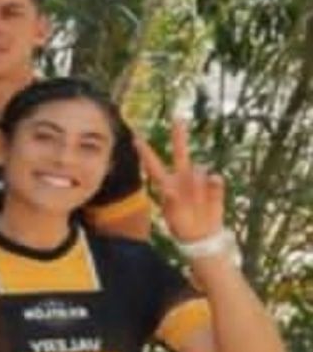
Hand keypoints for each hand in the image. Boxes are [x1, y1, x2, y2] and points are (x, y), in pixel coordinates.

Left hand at [133, 120, 224, 242]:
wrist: (202, 234)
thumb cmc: (181, 224)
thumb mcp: (172, 216)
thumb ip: (171, 202)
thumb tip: (170, 191)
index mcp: (167, 184)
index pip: (154, 165)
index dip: (146, 153)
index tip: (135, 138)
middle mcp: (182, 177)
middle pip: (181, 152)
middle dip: (179, 135)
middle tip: (177, 117)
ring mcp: (199, 179)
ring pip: (200, 170)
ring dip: (199, 183)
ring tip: (197, 202)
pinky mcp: (214, 185)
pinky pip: (216, 179)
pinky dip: (214, 186)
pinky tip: (211, 195)